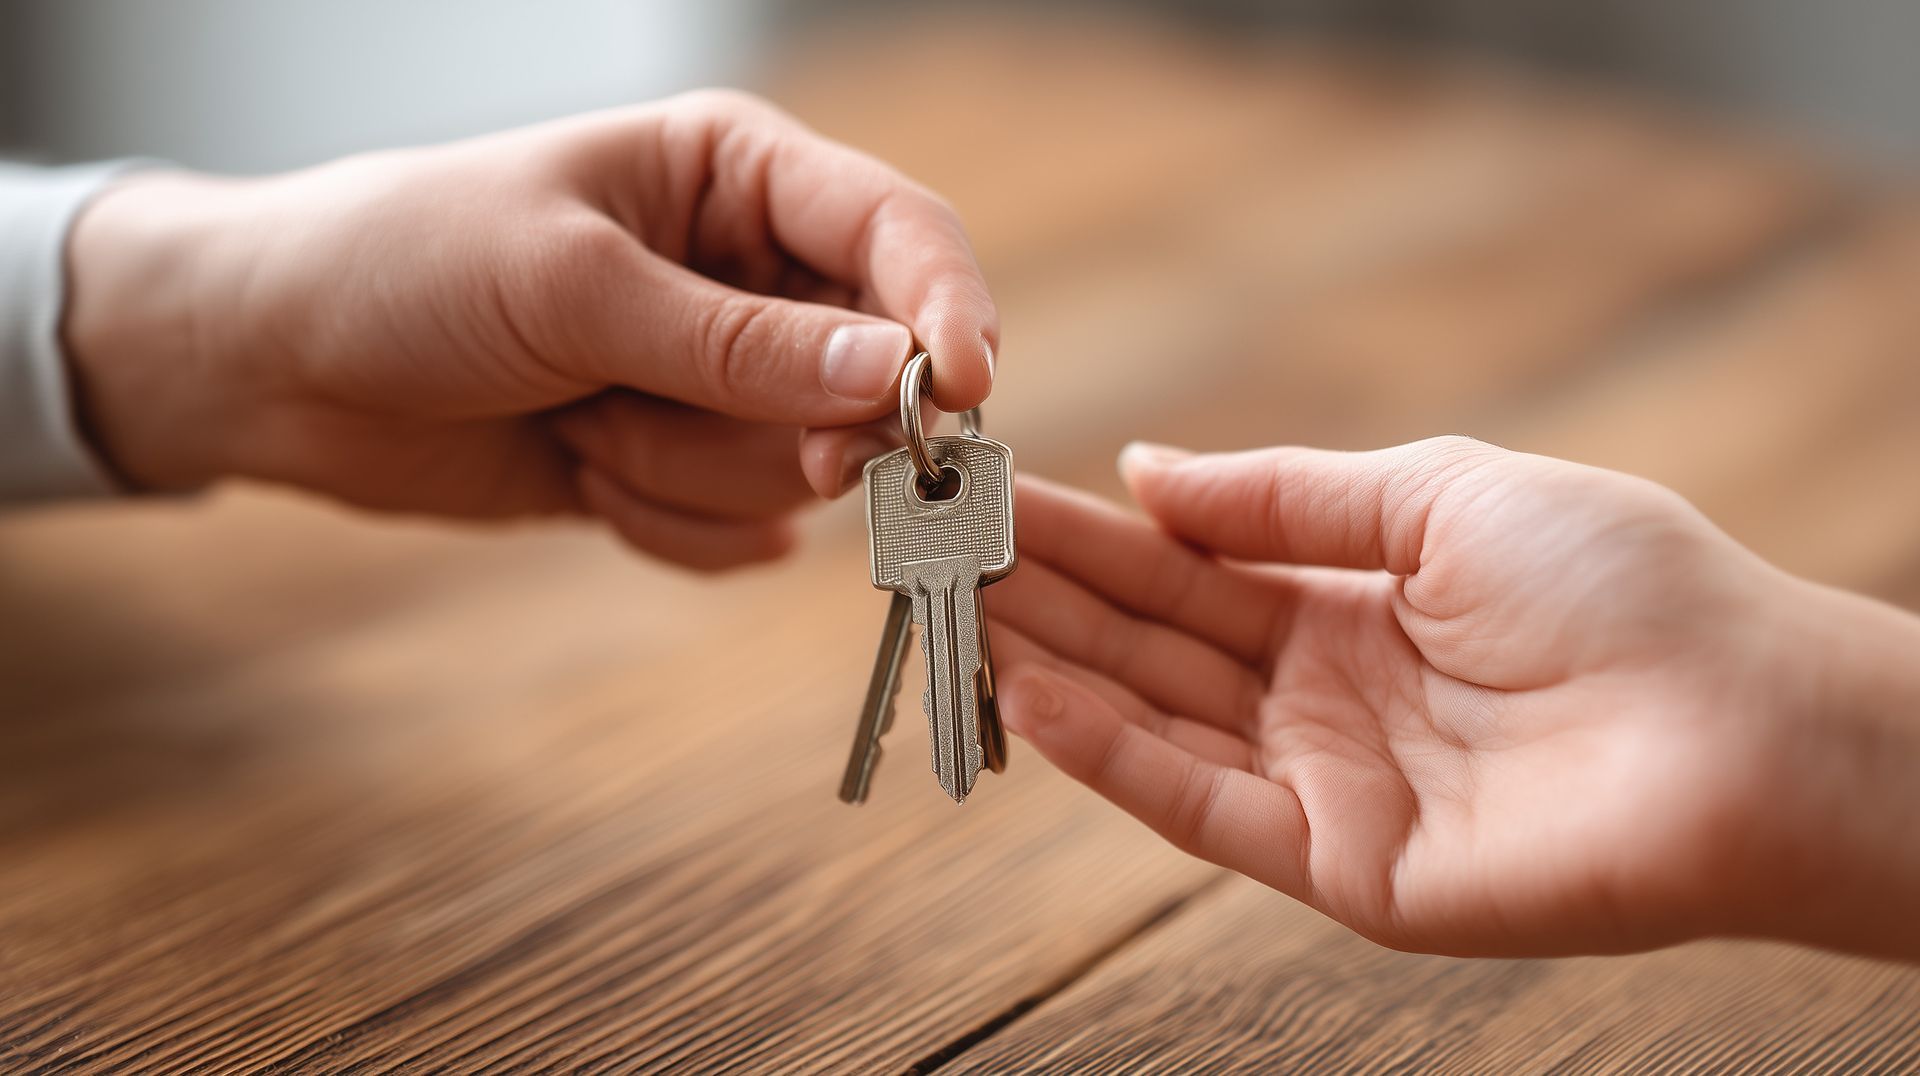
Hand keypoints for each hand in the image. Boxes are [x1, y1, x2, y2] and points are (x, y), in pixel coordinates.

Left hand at [62, 90, 995, 568]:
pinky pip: (741, 531)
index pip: (899, 232)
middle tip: (659, 418)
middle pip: (868, 378)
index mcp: (737, 174)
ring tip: (577, 423)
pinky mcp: (684, 464)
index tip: (964, 394)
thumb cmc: (404, 266)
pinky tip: (578, 469)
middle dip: (771, 424)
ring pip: (799, 469)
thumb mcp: (570, 287)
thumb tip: (898, 375)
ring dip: (681, 470)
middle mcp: (750, 276)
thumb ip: (738, 344)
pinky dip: (660, 522)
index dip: (949, 309)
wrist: (277, 365)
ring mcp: (721, 379)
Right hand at [991, 437, 1919, 957]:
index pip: (1187, 567)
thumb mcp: (1440, 495)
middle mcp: (1323, 697)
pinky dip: (1113, 756)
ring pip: (1158, 722)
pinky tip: (1034, 698)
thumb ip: (1284, 496)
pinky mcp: (1339, 867)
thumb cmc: (1624, 585)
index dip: (1092, 532)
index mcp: (1351, 604)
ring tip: (956, 613)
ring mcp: (1327, 785)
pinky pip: (1202, 807)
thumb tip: (1147, 472)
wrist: (1742, 724)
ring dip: (1055, 666)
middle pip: (1155, 642)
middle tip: (938, 552)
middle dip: (1047, 596)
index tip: (996, 497)